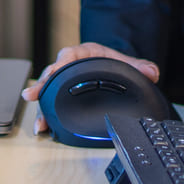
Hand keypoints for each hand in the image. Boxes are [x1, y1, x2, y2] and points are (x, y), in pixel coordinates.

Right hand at [20, 43, 158, 134]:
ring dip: (41, 106)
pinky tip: (43, 129)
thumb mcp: (125, 62)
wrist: (111, 67)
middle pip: (52, 74)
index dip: (61, 62)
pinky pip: (52, 104)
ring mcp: (64, 82)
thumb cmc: (113, 62)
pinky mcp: (63, 96)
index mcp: (83, 54)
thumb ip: (139, 67)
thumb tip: (152, 72)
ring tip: (39, 123)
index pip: (69, 54)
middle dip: (42, 85)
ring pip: (48, 92)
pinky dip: (46, 116)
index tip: (56, 68)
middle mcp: (69, 67)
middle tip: (31, 95)